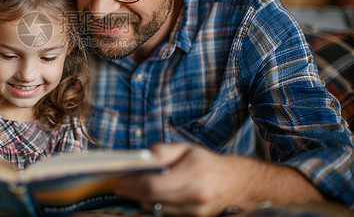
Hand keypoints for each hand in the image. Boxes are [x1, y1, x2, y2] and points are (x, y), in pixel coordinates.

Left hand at [114, 143, 256, 216]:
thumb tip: (140, 158)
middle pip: (153, 199)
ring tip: (136, 189)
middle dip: (133, 192)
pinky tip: (152, 197)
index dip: (132, 185)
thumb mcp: (186, 149)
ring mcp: (196, 211)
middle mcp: (195, 195)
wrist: (238, 183)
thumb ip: (162, 151)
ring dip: (144, 200)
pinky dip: (157, 205)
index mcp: (193, 173)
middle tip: (121, 186)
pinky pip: (168, 214)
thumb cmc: (208, 162)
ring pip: (158, 209)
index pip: (153, 185)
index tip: (119, 182)